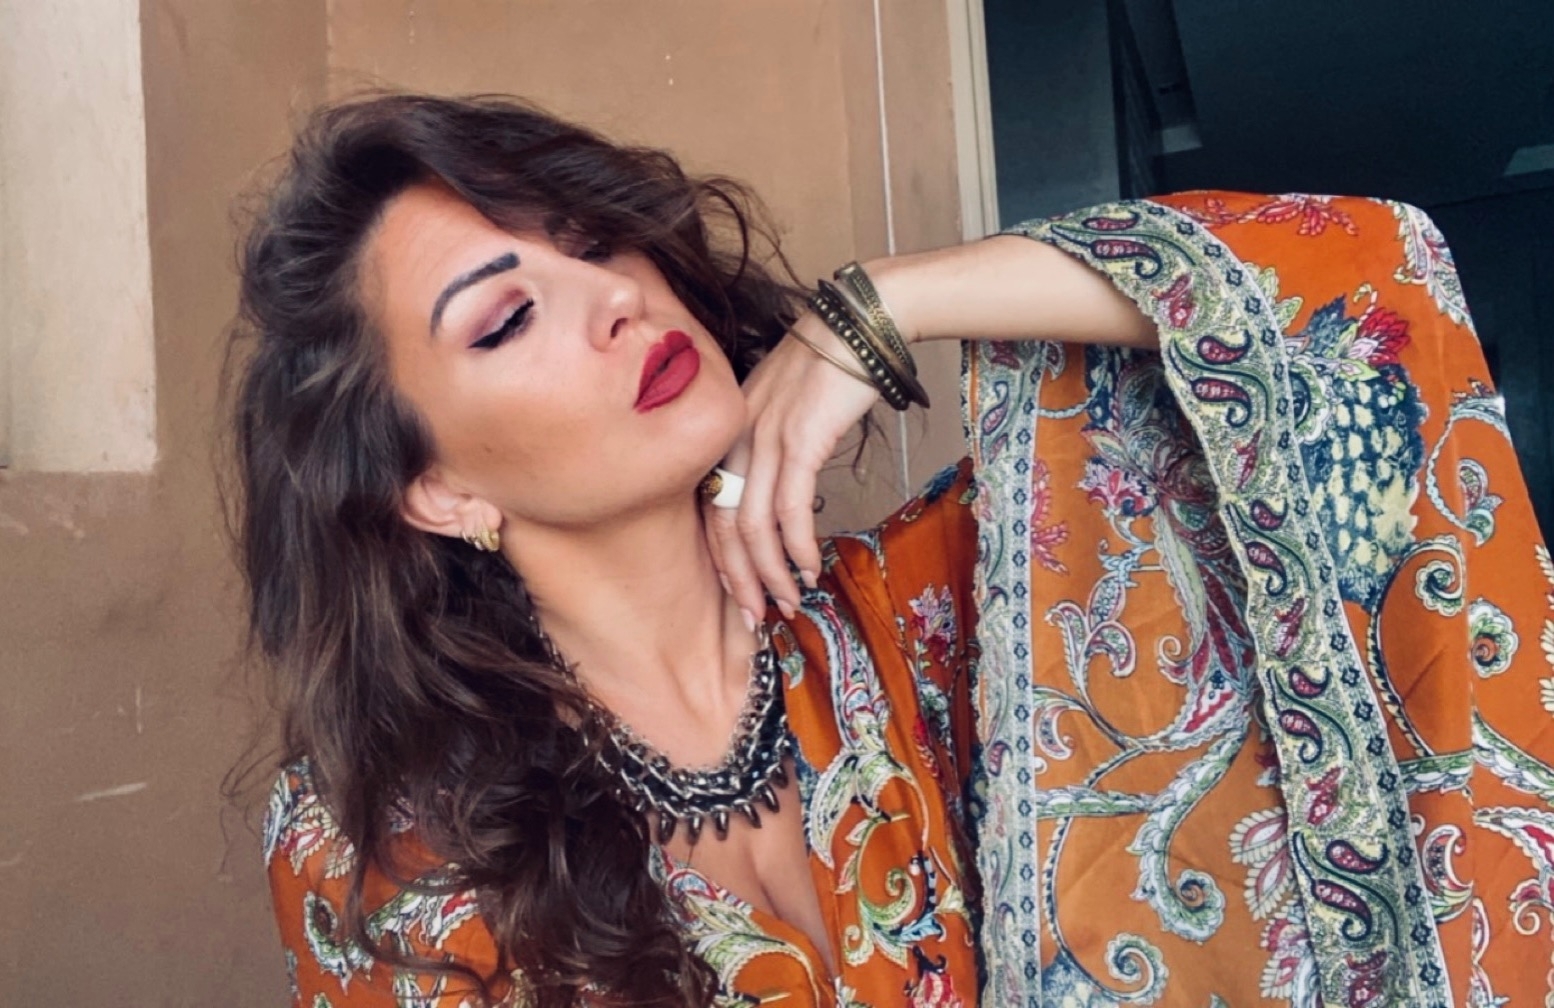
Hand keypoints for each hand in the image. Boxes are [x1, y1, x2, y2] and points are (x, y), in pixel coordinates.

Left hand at [705, 311, 880, 623]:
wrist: (859, 324)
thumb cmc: (831, 363)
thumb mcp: (787, 405)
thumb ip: (773, 444)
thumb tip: (783, 494)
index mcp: (729, 431)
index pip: (711, 508)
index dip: (722, 558)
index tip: (741, 593)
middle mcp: (737, 437)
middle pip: (723, 525)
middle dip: (741, 579)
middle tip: (757, 615)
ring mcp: (765, 438)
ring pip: (753, 524)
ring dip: (772, 571)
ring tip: (790, 601)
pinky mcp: (799, 439)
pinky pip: (790, 506)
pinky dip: (798, 543)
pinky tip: (809, 565)